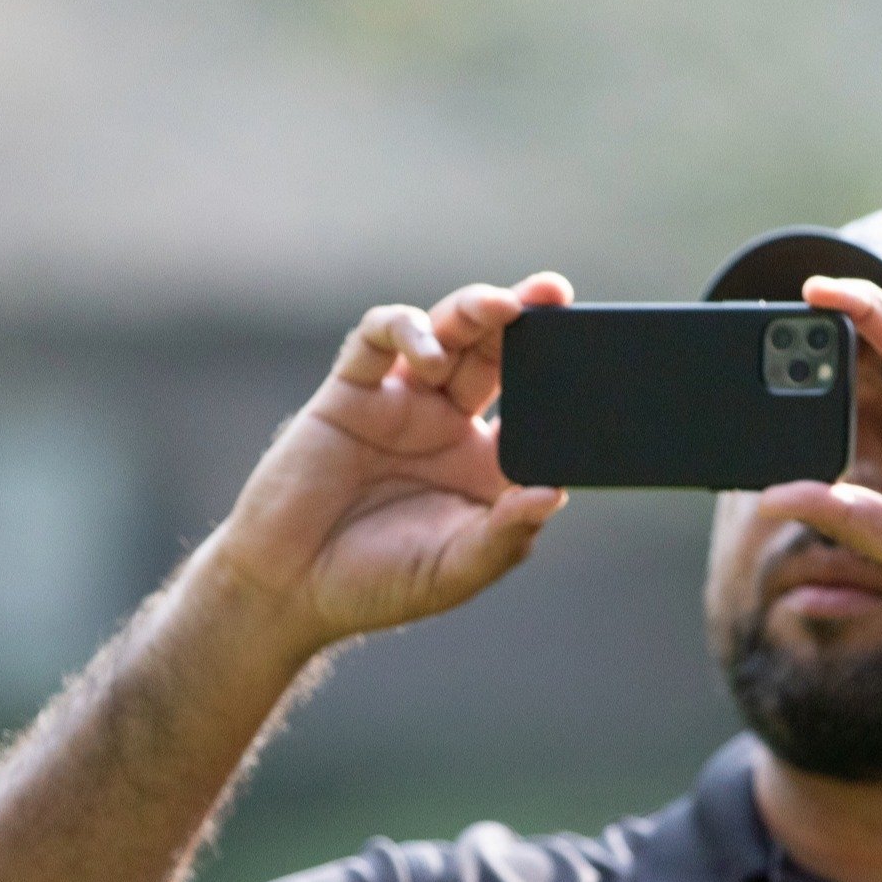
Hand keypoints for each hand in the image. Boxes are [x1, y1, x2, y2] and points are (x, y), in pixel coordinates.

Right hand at [207, 273, 574, 650]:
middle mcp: (446, 424)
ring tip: (500, 308)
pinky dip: (406, 330)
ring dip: (474, 311)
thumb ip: (505, 536)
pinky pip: (378, 340)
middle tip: (554, 294)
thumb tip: (554, 494)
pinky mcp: (350, 391)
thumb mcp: (454, 571)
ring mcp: (399, 402)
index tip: (593, 357)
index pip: (534, 407)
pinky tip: (425, 356)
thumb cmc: (376, 584)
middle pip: (495, 354)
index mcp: (483, 465)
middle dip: (526, 319)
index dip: (560, 380)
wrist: (288, 588)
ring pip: (445, 333)